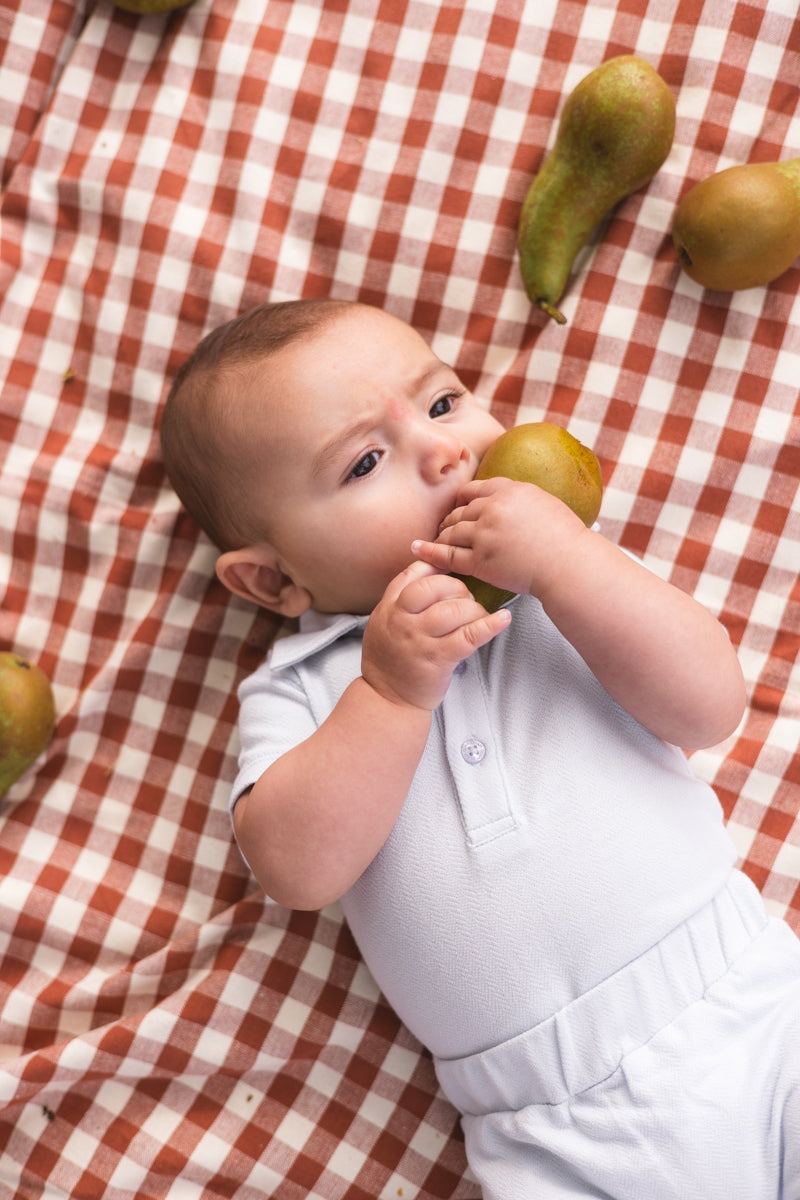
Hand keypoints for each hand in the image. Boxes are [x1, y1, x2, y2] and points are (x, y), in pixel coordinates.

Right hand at [362, 560, 510, 710]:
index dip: (437, 566)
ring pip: (455, 610)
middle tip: (466, 600)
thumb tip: (430, 566)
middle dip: (458, 588)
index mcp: (389, 607)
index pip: (413, 573)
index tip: (452, 571)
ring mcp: (420, 639)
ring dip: (474, 609)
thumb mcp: (384, 621)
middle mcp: (402, 620)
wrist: (387, 699)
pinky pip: (469, 636)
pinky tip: (503, 619)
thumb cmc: (391, 658)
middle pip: (436, 586)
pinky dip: (490, 625)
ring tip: (478, 616)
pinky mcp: (439, 659)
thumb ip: (401, 597)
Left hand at [413, 477, 587, 600]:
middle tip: (445, 527)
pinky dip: (429, 552)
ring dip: (442, 536)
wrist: (569, 565)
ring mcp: (484, 535)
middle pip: (459, 511)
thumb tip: (507, 494)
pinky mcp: (480, 561)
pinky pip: (448, 555)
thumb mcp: (543, 502)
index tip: (458, 506)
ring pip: (451, 532)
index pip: (473, 490)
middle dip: (450, 519)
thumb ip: (518, 497)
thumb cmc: (565, 538)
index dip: (462, 499)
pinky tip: (417, 550)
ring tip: (436, 540)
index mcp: (508, 490)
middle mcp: (492, 508)